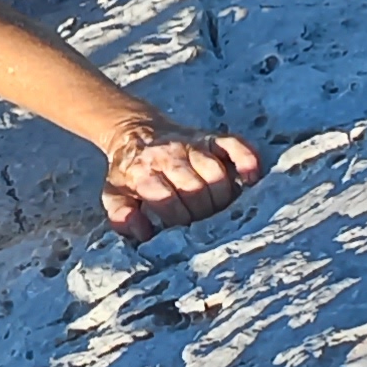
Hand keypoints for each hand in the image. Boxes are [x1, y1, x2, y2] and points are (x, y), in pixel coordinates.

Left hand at [101, 121, 265, 242]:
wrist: (136, 132)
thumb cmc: (130, 173)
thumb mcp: (114, 195)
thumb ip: (122, 216)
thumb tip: (143, 234)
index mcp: (143, 172)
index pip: (168, 201)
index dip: (177, 221)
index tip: (181, 230)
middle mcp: (168, 155)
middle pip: (196, 190)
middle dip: (203, 214)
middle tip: (204, 224)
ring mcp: (192, 144)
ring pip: (216, 173)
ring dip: (224, 198)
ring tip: (223, 212)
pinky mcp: (211, 137)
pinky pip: (235, 146)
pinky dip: (247, 161)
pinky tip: (251, 180)